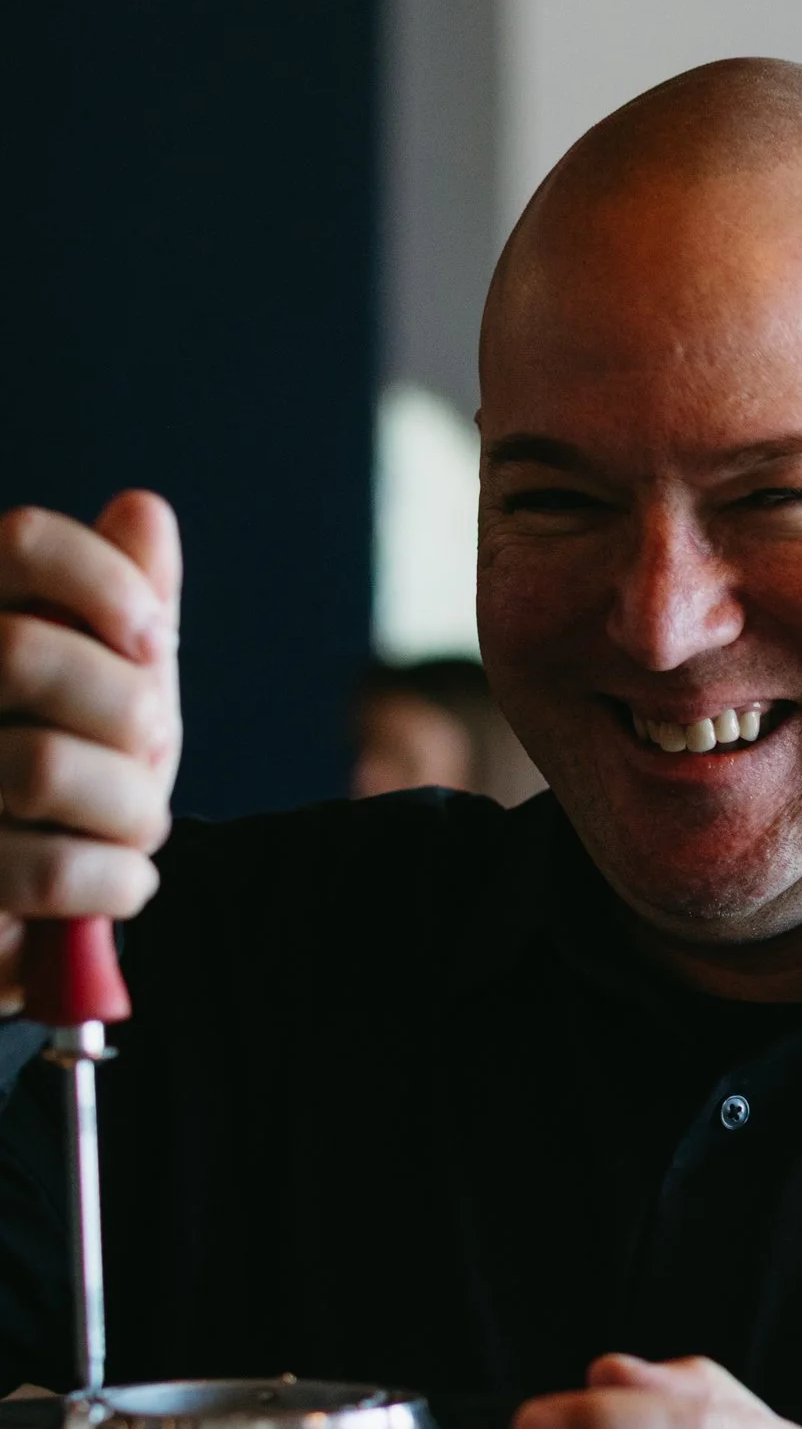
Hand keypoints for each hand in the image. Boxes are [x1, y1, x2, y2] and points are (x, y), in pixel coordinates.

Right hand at [0, 494, 183, 1003]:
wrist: (23, 917)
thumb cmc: (65, 783)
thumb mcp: (106, 690)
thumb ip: (124, 608)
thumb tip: (145, 512)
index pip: (19, 543)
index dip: (105, 582)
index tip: (156, 640)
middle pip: (26, 653)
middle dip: (127, 711)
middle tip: (149, 753)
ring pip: (42, 767)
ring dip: (132, 807)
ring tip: (139, 827)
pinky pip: (49, 872)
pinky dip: (118, 880)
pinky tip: (127, 880)